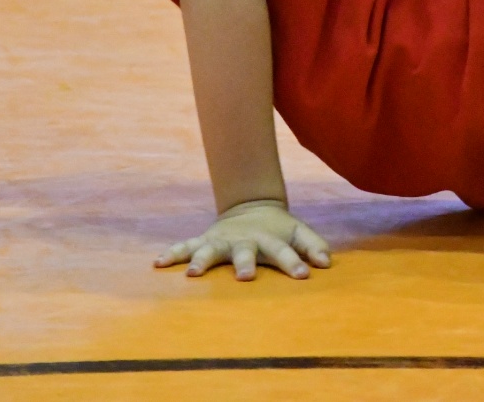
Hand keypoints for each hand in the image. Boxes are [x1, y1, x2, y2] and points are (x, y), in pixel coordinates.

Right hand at [156, 199, 330, 280]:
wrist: (250, 206)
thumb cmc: (277, 228)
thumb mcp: (298, 232)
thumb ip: (313, 245)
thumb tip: (326, 263)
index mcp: (269, 239)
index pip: (284, 251)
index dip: (294, 262)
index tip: (303, 275)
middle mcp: (244, 240)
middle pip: (245, 252)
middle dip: (245, 263)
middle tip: (245, 277)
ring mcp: (221, 240)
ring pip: (209, 250)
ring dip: (201, 261)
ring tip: (191, 275)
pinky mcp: (204, 241)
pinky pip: (184, 247)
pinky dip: (171, 254)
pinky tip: (157, 263)